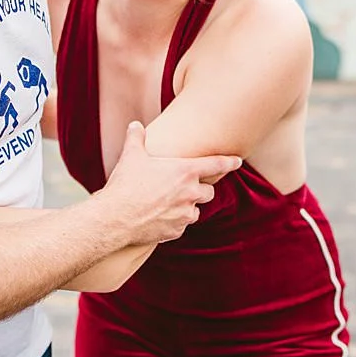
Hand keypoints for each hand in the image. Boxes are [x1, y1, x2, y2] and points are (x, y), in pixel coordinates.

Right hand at [101, 121, 240, 246]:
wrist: (117, 217)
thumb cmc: (126, 184)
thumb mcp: (131, 155)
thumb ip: (136, 138)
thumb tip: (135, 125)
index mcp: (185, 171)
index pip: (216, 164)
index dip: (229, 162)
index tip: (238, 161)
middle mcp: (191, 193)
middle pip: (208, 191)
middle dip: (199, 189)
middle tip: (182, 187)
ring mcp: (185, 214)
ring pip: (196, 210)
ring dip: (188, 206)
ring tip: (167, 203)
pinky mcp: (177, 231)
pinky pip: (182, 225)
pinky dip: (175, 221)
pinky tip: (158, 217)